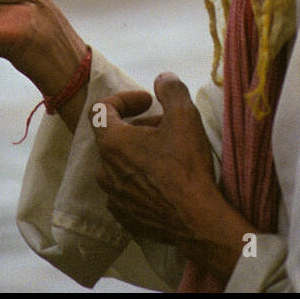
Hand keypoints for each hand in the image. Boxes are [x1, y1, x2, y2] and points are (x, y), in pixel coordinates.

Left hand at [94, 73, 251, 280]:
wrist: (197, 220)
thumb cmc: (187, 166)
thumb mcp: (184, 117)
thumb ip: (171, 90)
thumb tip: (163, 78)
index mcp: (112, 143)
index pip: (102, 109)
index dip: (125, 99)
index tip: (149, 101)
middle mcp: (105, 170)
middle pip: (114, 137)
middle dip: (139, 126)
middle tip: (166, 127)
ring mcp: (113, 196)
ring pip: (120, 164)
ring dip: (139, 153)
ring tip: (168, 154)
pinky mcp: (125, 216)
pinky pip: (127, 189)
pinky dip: (141, 178)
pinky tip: (164, 180)